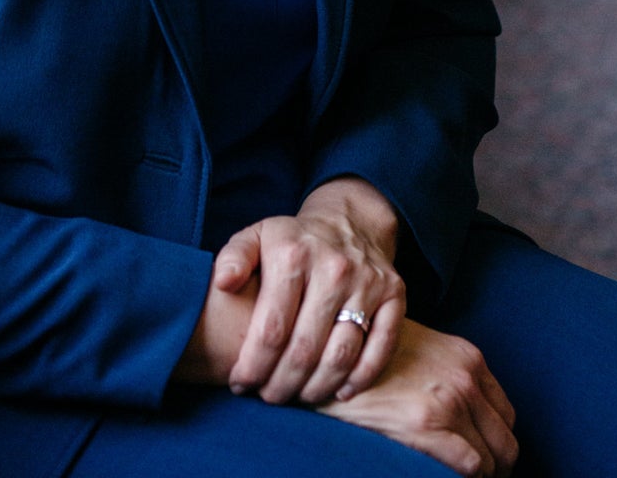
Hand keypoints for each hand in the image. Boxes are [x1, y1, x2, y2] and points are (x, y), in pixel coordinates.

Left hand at [215, 176, 405, 405]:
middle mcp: (333, 267)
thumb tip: (222, 284)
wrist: (349, 220)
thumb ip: (234, 258)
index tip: (240, 383)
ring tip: (297, 396)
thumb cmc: (293, 240)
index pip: (271, 328)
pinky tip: (340, 392)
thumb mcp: (257, 236)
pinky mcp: (394, 293)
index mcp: (293, 253)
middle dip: (280, 384)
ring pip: (341, 355)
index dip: (253, 366)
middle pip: (304, 349)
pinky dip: (361, 378)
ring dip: (316, 388)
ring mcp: (367, 281)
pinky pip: (381, 347)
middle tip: (268, 397)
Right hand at [320, 319, 516, 475]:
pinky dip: (463, 477)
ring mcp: (450, 401)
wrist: (333, 352)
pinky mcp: (427, 425)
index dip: (495, 440)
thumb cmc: (372, 354)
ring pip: (492, 460)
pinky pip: (470, 467)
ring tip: (454, 476)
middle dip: (495, 464)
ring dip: (479, 475)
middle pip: (506, 439)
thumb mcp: (423, 348)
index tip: (482, 455)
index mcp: (468, 357)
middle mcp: (466, 377)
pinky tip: (440, 474)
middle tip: (475, 476)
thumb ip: (450, 373)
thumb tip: (465, 414)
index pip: (506, 413)